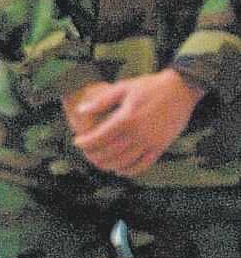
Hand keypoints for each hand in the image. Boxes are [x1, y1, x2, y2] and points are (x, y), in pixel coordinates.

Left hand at [63, 69, 204, 177]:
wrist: (180, 90)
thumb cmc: (149, 86)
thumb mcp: (123, 87)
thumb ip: (102, 101)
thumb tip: (80, 110)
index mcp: (127, 118)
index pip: (100, 137)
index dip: (86, 142)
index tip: (76, 142)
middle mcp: (138, 134)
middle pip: (110, 152)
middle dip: (94, 155)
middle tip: (86, 153)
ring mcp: (151, 142)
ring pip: (125, 162)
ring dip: (109, 165)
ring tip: (98, 162)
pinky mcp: (161, 147)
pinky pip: (143, 164)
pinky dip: (129, 170)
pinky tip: (119, 170)